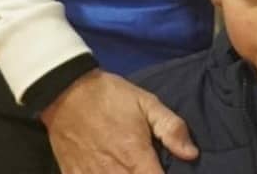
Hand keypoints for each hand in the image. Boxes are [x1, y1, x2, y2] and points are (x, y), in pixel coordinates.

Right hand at [41, 70, 196, 172]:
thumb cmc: (109, 96)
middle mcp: (115, 173)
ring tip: (128, 169)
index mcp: (136, 158)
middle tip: (146, 168)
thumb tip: (191, 153)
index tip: (164, 172)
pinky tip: (106, 172)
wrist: (65, 91)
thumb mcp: (146, 103)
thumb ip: (171, 128)